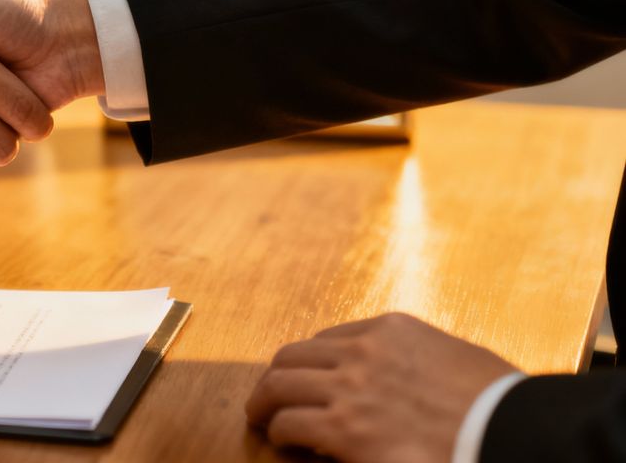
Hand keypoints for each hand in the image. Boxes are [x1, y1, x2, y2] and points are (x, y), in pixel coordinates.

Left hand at [245, 313, 518, 462]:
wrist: (509, 432)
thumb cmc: (497, 403)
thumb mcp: (454, 358)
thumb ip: (417, 360)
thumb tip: (401, 379)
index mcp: (391, 330)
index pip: (330, 339)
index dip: (313, 362)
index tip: (308, 377)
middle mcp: (362, 352)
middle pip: (293, 357)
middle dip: (276, 377)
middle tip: (268, 396)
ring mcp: (350, 388)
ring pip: (280, 386)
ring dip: (265, 402)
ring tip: (261, 417)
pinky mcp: (343, 429)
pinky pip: (290, 424)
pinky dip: (279, 432)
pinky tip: (282, 440)